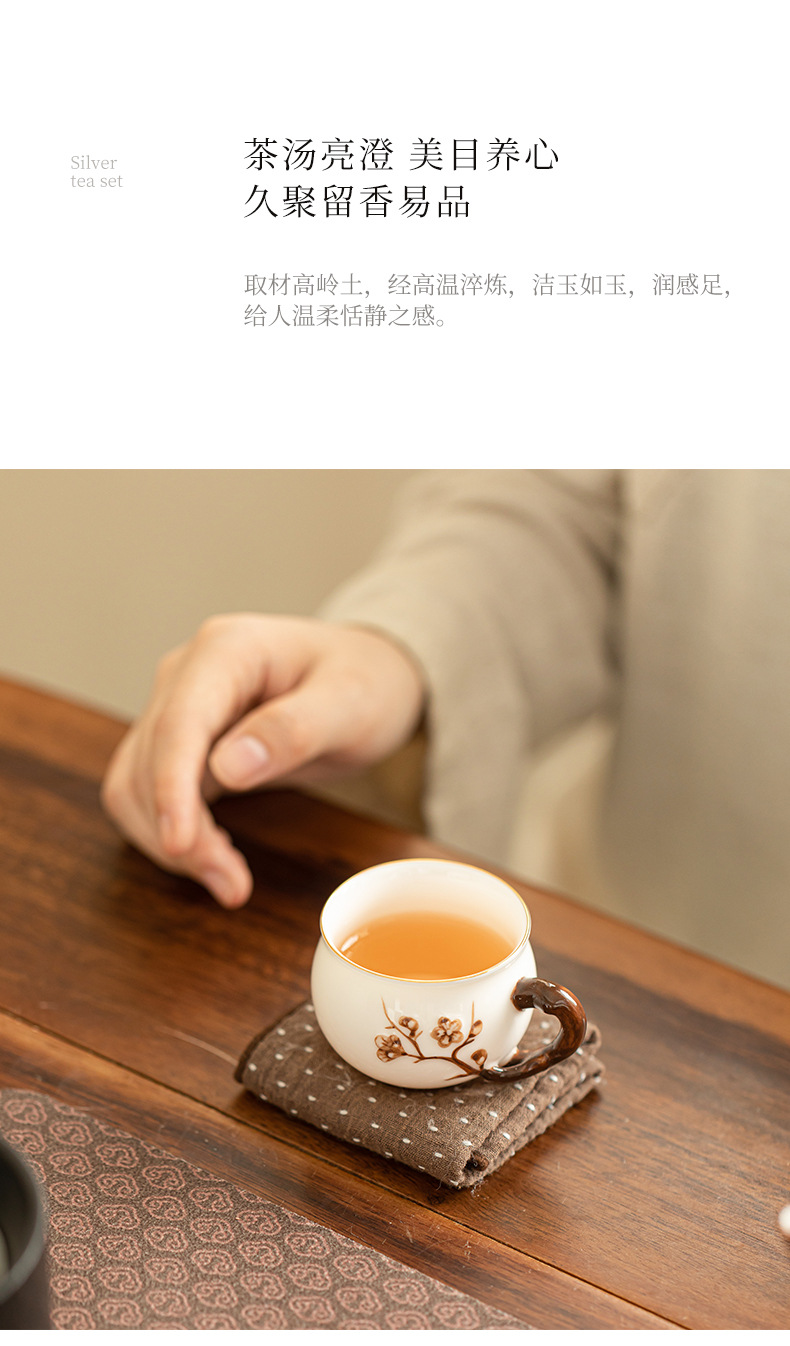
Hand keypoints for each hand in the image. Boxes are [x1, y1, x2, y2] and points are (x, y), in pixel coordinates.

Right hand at [101, 614, 424, 908]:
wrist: (368, 675)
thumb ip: (294, 730)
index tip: (180, 843)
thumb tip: (229, 767)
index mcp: (225, 650)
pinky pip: (152, 793)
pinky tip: (218, 858)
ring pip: (137, 782)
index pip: (179, 723)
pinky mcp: (182, 743)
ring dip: (171, 839)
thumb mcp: (350, 703)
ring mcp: (178, 706)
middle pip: (148, 760)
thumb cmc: (365, 681)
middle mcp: (187, 674)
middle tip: (231, 884)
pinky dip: (176, 832)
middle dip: (178, 829)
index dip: (170, 787)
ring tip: (229, 879)